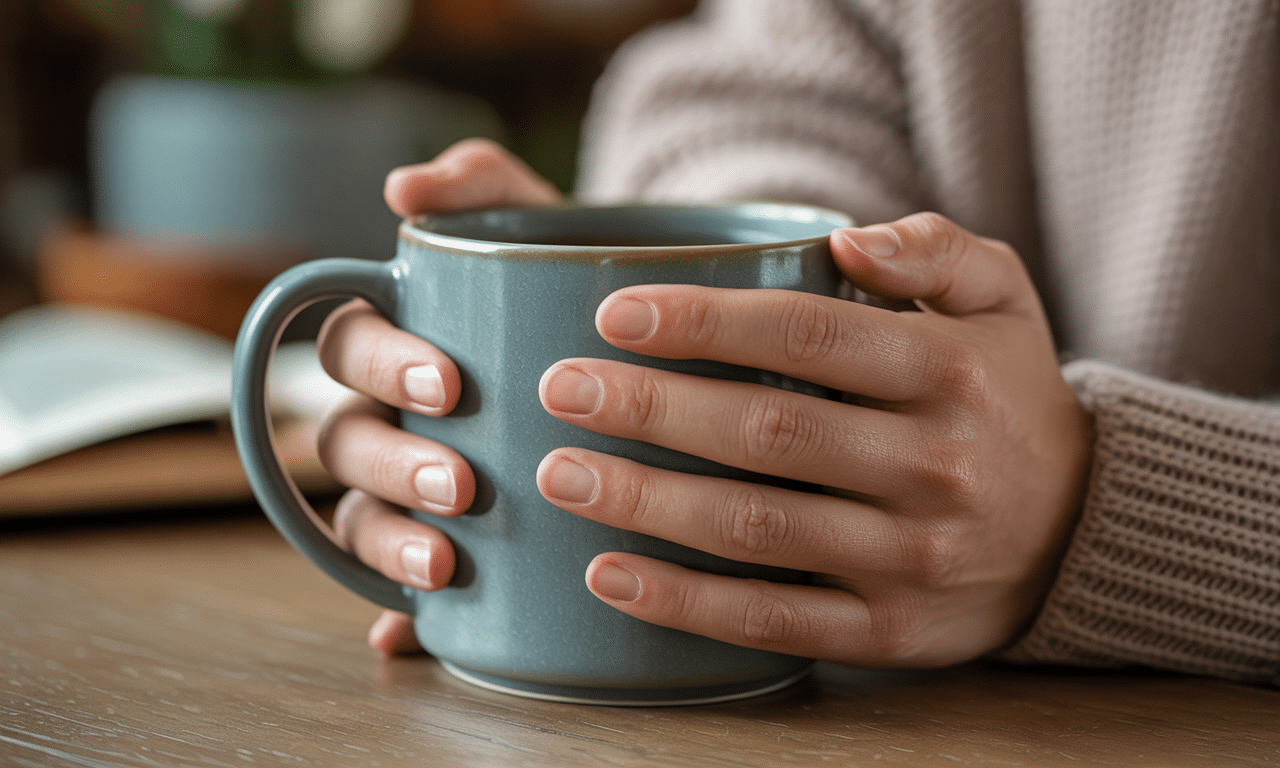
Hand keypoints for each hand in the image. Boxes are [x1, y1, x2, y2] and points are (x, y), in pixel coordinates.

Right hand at [315, 138, 561, 653]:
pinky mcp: (449, 537)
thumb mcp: (546, 223)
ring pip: (359, 511)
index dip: (384, 367)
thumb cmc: (578, 285)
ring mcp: (414, 478)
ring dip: (385, 537)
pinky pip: (396, 582)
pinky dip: (394, 611)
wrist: (643, 350)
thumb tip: (401, 187)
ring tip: (443, 558)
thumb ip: (484, 182)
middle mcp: (394, 412)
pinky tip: (409, 633)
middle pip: (348, 439)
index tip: (451, 385)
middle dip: (391, 463)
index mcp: (401, 339)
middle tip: (459, 483)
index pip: (353, 348)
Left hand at [535, 212, 1093, 665]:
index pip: (810, 335)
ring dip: (647, 503)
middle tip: (560, 388)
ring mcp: (911, 558)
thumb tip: (847, 239)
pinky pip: (774, 621)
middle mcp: (935, 466)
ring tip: (560, 474)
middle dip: (651, 409)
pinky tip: (608, 575)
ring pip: (757, 530)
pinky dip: (685, 604)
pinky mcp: (889, 630)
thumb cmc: (1006, 395)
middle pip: (768, 432)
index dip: (704, 323)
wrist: (1078, 529)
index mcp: (952, 373)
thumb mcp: (1003, 300)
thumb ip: (935, 251)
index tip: (614, 314)